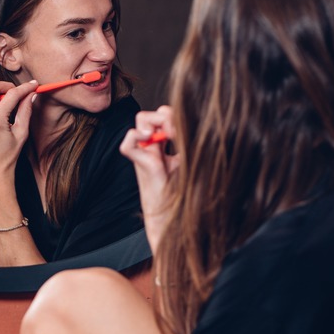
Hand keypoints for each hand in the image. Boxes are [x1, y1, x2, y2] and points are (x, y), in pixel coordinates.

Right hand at [120, 105, 178, 252]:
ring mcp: (144, 154)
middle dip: (165, 115)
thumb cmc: (183, 194)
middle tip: (178, 129)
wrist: (173, 218)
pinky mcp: (140, 164)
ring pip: (141, 121)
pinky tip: (153, 139)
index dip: (175, 116)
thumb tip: (204, 127)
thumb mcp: (191, 163)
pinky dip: (137, 136)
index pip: (164, 116)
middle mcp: (152, 146)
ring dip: (155, 120)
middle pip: (152, 114)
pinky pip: (128, 144)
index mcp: (163, 145)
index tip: (189, 127)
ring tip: (169, 133)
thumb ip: (192, 145)